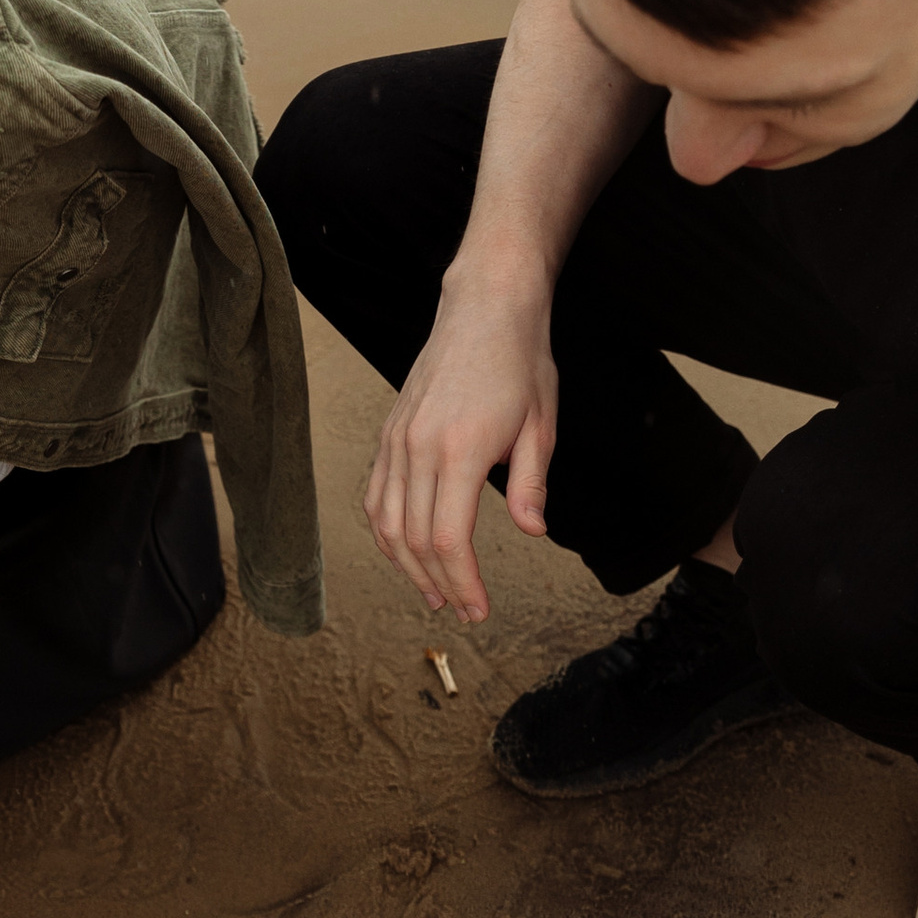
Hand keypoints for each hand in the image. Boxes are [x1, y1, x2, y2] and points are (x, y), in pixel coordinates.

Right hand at [362, 274, 558, 624]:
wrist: (485, 307)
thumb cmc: (520, 362)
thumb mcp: (542, 424)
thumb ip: (531, 482)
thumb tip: (533, 530)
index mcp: (460, 448)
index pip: (449, 538)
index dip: (463, 582)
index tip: (479, 608)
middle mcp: (419, 447)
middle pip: (414, 538)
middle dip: (439, 582)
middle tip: (463, 610)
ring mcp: (397, 440)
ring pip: (387, 522)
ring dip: (407, 565)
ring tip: (434, 591)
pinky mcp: (390, 433)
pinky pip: (376, 495)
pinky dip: (386, 531)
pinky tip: (405, 550)